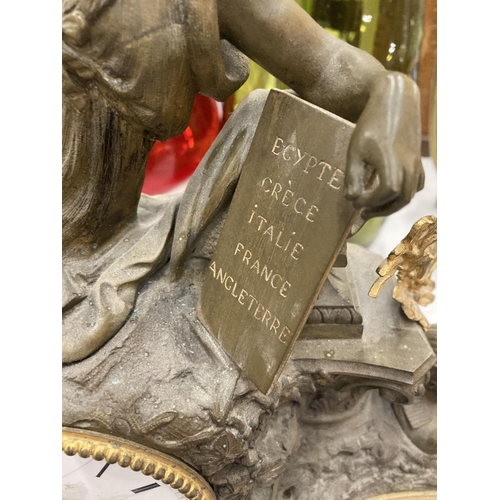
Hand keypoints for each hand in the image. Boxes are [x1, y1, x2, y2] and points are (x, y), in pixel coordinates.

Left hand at [345, 72, 424, 218]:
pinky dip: (404, 195)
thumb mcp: (355, 149)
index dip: (371, 201)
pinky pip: (416, 185)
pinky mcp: (417, 160)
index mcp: (392, 160)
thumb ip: (353, 176)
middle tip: (362, 212)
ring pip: (410, 194)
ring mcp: (415, 163)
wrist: (395, 101)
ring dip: (391, 206)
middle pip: (401, 198)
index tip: (355, 201)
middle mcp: (408, 164)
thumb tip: (351, 199)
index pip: (387, 191)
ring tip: (372, 208)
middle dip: (381, 210)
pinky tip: (389, 195)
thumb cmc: (370, 125)